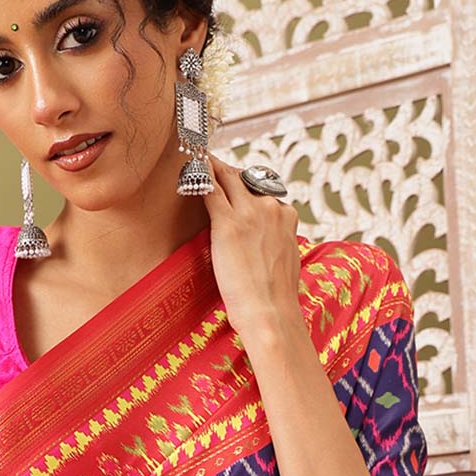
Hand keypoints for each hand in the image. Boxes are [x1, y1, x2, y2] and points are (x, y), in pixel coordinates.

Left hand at [202, 152, 303, 338]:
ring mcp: (250, 213)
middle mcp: (271, 207)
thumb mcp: (284, 260)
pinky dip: (198, 176)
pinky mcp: (228, 223)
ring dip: (211, 168)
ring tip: (197, 161)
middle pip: (244, 177)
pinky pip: (209, 189)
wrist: (271, 313)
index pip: (262, 189)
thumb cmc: (276, 297)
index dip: (243, 185)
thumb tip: (265, 245)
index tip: (231, 182)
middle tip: (208, 165)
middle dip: (226, 171)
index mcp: (287, 215)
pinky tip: (188, 168)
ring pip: (227, 177)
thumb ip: (276, 242)